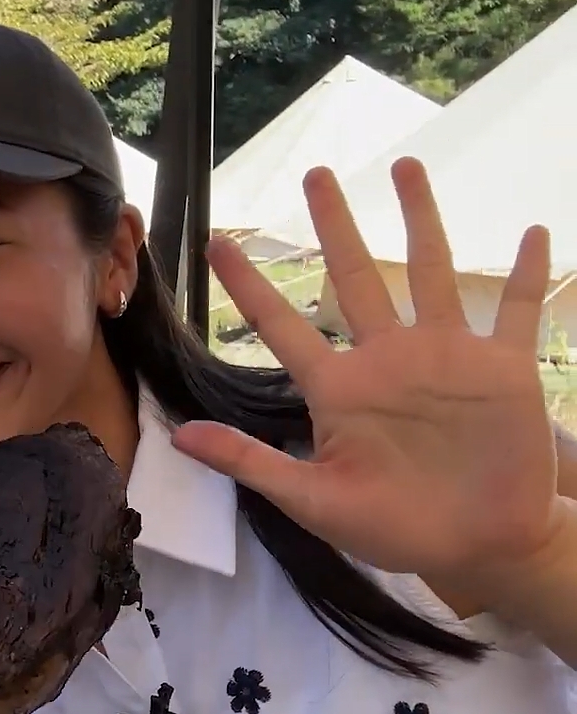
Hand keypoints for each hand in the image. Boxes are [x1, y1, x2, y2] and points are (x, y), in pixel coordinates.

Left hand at [176, 157, 559, 582]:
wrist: (478, 547)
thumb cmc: (394, 528)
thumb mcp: (314, 501)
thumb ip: (251, 463)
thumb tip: (180, 438)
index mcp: (338, 389)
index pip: (282, 325)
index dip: (249, 286)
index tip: (217, 241)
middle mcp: (387, 359)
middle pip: (355, 276)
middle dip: (335, 226)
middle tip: (315, 173)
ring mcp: (446, 358)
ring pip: (431, 271)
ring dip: (420, 219)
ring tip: (404, 166)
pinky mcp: (503, 370)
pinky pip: (517, 311)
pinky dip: (528, 274)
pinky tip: (533, 232)